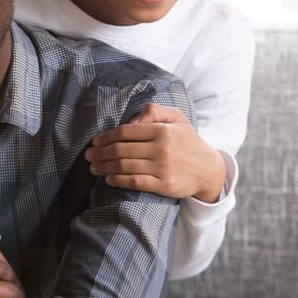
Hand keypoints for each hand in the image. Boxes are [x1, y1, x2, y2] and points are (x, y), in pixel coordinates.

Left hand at [84, 103, 226, 202]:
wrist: (210, 170)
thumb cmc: (189, 142)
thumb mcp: (177, 119)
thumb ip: (155, 112)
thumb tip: (133, 120)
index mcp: (162, 131)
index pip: (126, 132)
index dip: (106, 137)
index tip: (95, 141)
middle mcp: (161, 149)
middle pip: (121, 150)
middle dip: (100, 153)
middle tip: (88, 155)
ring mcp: (163, 168)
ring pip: (124, 166)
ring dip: (104, 167)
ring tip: (94, 167)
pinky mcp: (164, 185)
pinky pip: (135, 182)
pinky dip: (118, 180)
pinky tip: (108, 179)